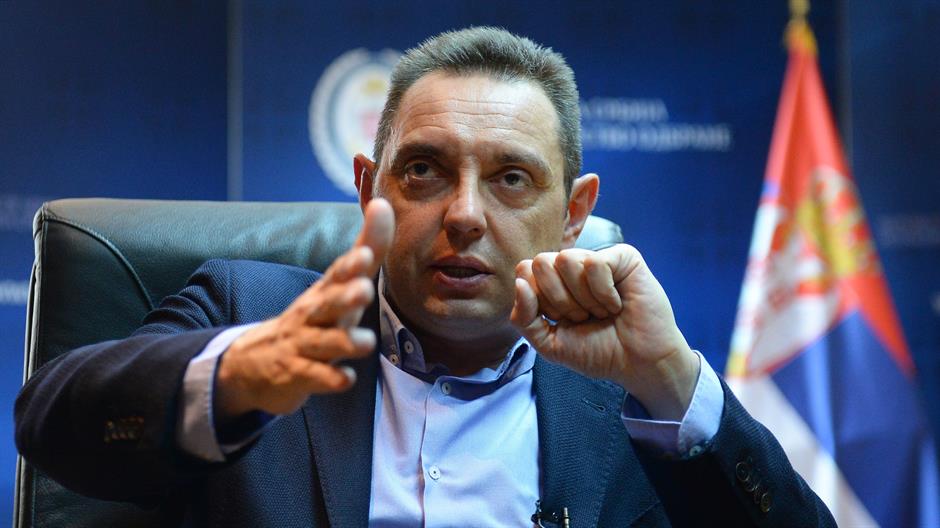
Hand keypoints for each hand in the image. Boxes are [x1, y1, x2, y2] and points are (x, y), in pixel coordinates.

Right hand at [216, 199, 394, 417]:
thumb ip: (366, 248)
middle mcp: (313, 314)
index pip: (337, 273)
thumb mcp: (339, 284)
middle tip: (363, 291)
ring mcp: (303, 345)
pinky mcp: (298, 375)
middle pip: (328, 304)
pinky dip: (330, 379)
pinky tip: (344, 380)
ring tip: (366, 342)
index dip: (350, 265)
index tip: (364, 255)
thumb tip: (384, 204)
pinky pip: (315, 377)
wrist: (254, 362)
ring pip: (324, 342)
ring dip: (345, 341)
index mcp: (325, 291)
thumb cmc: (313, 317)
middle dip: (345, 297)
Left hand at [510, 244, 698, 419]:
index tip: (563, 321)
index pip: (525, 271)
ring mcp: (597, 259)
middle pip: (542, 262)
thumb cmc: (597, 352)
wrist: (637, 364)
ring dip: (583, 297)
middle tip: (583, 317)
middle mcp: (573, 267)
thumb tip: (520, 284)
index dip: (540, 301)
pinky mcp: (623, 257)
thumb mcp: (549, 343)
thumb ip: (524, 318)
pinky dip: (603, 293)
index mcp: (553, 282)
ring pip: (566, 259)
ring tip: (601, 312)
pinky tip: (617, 304)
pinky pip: (595, 264)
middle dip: (559, 300)